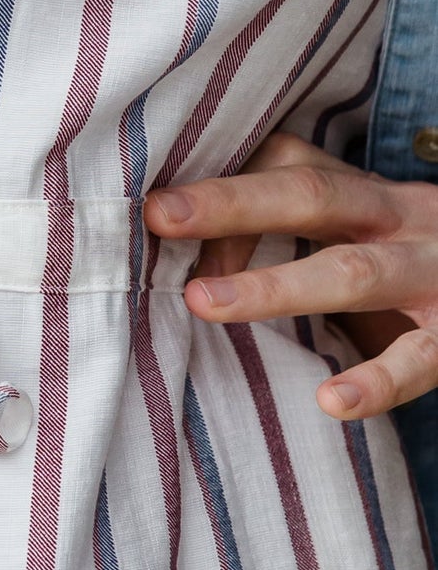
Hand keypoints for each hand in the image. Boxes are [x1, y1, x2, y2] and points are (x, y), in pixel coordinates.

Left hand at [142, 130, 437, 418]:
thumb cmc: (417, 258)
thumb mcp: (369, 228)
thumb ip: (294, 225)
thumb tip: (185, 249)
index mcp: (371, 194)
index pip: (293, 167)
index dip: (227, 188)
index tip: (158, 219)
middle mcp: (403, 221)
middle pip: (315, 198)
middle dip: (234, 204)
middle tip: (159, 216)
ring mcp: (436, 275)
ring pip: (355, 271)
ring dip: (276, 285)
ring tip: (203, 304)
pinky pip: (420, 359)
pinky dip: (377, 382)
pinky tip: (331, 402)